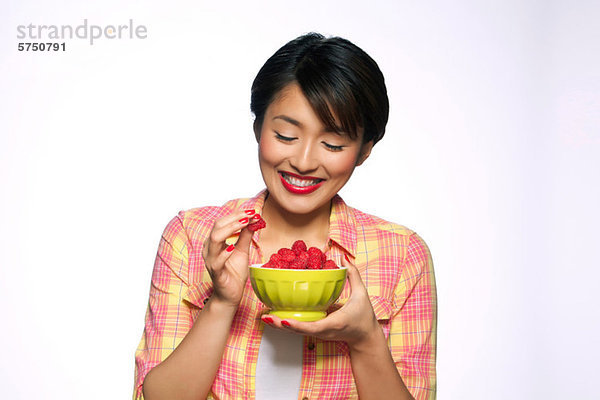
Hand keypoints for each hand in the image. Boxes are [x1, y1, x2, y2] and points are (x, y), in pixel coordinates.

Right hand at [202, 210, 257, 308]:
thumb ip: (245, 236)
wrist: (230, 294)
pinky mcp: (215, 272)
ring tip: (244, 224)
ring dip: (231, 229)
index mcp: (214, 241)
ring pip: (215, 239)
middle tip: (250, 215)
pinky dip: (224, 252)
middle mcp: (209, 248)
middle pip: (217, 226)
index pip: (223, 222)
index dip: (237, 215)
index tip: (253, 211)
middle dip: (235, 218)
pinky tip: (233, 247)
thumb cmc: (234, 272)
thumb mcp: (242, 250)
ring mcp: (211, 260)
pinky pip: (217, 261)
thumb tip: (254, 220)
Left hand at [261, 255, 380, 349]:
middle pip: (298, 331)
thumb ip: (353, 275)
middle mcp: (323, 331)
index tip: (284, 320)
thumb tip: (344, 258)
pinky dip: (285, 322)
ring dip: (279, 325)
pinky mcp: (315, 331)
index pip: (313, 327)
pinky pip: (298, 327)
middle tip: (265, 317)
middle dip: (280, 325)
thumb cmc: (364, 318)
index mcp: (334, 323)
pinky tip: (273, 315)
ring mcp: (318, 333)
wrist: (365, 338)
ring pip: (295, 331)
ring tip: (263, 316)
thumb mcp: (361, 295)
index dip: (297, 325)